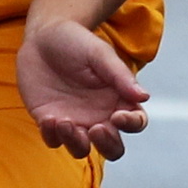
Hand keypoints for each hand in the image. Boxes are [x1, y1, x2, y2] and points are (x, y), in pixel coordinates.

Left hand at [17, 17, 150, 159]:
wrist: (42, 37)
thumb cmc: (77, 42)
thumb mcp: (100, 54)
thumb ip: (120, 75)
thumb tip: (144, 96)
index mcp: (119, 99)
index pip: (136, 122)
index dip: (131, 124)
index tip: (118, 116)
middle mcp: (99, 116)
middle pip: (113, 148)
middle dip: (107, 145)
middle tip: (95, 129)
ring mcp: (75, 122)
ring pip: (81, 150)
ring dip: (76, 143)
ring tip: (64, 122)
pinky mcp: (50, 123)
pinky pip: (53, 141)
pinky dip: (52, 135)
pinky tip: (48, 117)